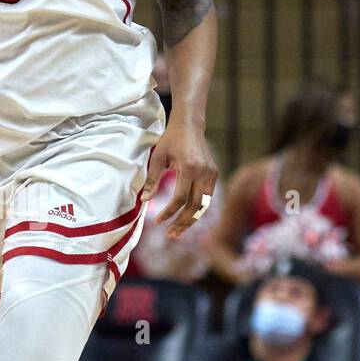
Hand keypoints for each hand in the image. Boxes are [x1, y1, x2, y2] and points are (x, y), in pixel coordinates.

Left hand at [141, 118, 217, 238]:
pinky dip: (197, 210)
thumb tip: (144, 201)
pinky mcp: (215, 174)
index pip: (180, 198)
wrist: (190, 125)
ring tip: (178, 231)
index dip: (169, 212)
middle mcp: (203, 172)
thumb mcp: (158, 158)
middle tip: (170, 234)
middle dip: (182, 223)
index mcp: (189, 167)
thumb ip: (152, 180)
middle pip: (195, 206)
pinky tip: (187, 217)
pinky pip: (207, 197)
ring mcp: (212, 173)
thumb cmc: (170, 140)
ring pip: (204, 205)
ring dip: (191, 220)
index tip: (158, 221)